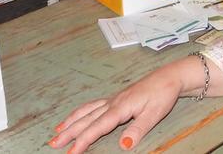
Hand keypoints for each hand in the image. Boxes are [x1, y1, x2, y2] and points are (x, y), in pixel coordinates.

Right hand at [49, 60, 188, 152]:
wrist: (169, 77)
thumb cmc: (162, 94)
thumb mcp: (154, 114)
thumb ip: (138, 130)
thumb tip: (123, 145)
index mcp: (120, 108)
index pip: (97, 127)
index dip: (83, 141)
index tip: (71, 152)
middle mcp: (112, 103)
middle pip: (86, 120)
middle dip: (69, 133)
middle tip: (54, 145)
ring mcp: (112, 100)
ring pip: (86, 112)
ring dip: (71, 122)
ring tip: (58, 132)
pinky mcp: (115, 99)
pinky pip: (92, 106)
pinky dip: (80, 112)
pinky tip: (74, 117)